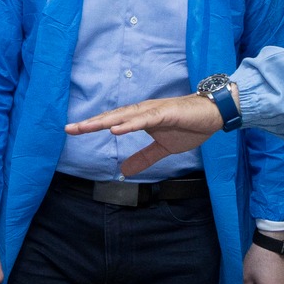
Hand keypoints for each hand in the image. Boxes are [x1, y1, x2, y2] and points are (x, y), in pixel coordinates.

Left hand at [65, 93, 224, 177]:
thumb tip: (124, 171)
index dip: (93, 126)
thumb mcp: (163, 148)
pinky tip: (116, 129)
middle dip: (91, 123)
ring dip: (105, 121)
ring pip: (125, 116)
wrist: (214, 114)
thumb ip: (144, 157)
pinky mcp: (166, 113)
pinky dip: (130, 124)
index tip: (72, 130)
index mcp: (140, 118)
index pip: (112, 122)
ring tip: (87, 127)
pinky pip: (145, 119)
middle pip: (112, 117)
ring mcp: (154, 111)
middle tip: (69, 129)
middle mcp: (143, 111)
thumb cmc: (189, 125)